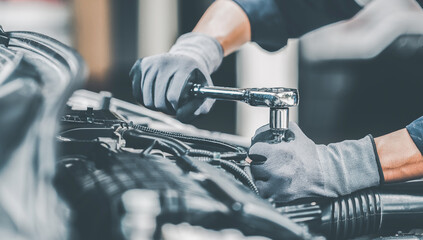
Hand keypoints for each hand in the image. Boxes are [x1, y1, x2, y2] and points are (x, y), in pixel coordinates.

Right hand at [130, 33, 222, 121]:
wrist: (187, 59)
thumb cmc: (196, 80)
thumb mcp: (205, 94)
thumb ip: (198, 108)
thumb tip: (180, 115)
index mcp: (184, 66)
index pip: (173, 96)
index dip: (176, 108)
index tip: (180, 106)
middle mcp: (165, 61)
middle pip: (158, 101)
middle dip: (167, 109)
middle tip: (173, 105)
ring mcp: (151, 63)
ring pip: (146, 100)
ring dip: (156, 106)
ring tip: (165, 99)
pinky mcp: (140, 66)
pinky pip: (137, 93)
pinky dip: (145, 99)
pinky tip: (155, 95)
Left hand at [248, 123, 382, 202]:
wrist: (323, 173)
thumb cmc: (308, 155)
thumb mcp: (294, 133)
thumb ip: (274, 129)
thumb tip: (258, 133)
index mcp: (281, 151)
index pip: (254, 149)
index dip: (257, 149)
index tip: (260, 151)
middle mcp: (278, 169)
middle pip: (253, 164)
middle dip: (258, 161)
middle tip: (265, 161)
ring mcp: (277, 184)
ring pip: (255, 178)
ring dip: (259, 173)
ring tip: (269, 170)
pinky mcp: (278, 195)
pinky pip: (261, 190)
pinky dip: (263, 186)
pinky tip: (271, 181)